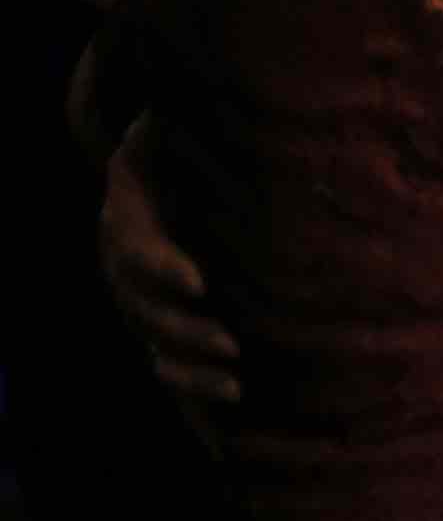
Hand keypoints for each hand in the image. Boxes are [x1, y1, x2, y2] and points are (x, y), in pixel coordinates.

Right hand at [100, 113, 241, 405]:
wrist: (167, 174)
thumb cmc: (183, 146)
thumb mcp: (172, 127)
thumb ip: (183, 119)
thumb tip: (201, 91)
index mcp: (131, 218)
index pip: (138, 250)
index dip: (162, 268)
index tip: (197, 281)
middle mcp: (127, 270)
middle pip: (145, 313)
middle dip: (186, 332)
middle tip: (231, 344)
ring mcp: (144, 307)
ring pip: (157, 350)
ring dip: (192, 372)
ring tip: (235, 386)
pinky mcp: (167, 333)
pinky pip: (172, 373)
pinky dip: (195, 400)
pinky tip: (228, 429)